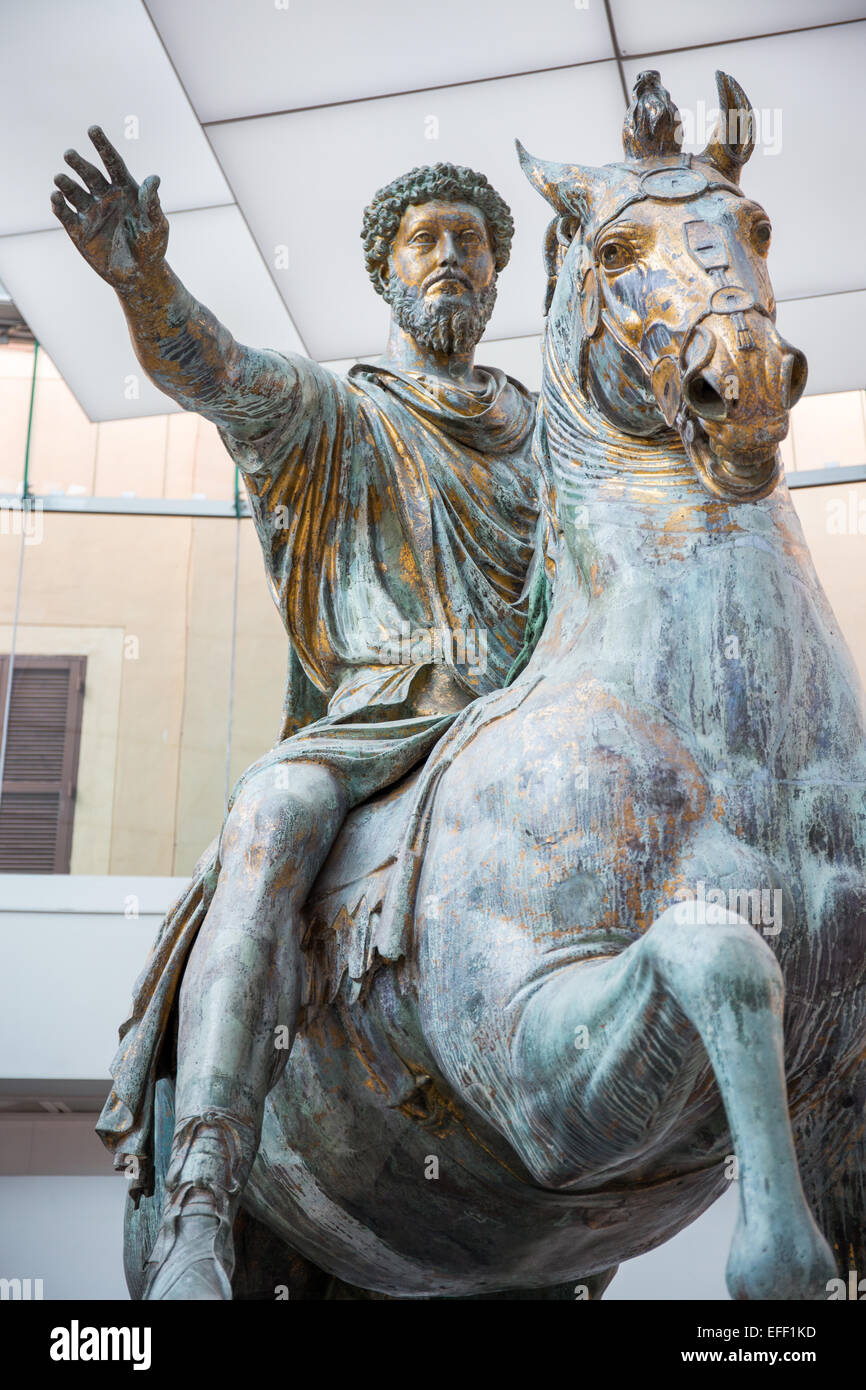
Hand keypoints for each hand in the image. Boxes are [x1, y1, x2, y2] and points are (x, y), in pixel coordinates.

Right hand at [50, 126, 167, 289]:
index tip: (93, 129)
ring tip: (60, 178)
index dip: (102, 146)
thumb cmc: (152, 248)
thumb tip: (154, 178)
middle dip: (79, 164)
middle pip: (89, 174)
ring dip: (66, 184)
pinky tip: (55, 198)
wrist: (139, 276)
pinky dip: (58, 206)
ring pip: (74, 192)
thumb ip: (152, 203)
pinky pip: (66, 215)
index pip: (112, 162)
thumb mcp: (156, 226)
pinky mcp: (78, 231)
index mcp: (124, 189)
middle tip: (69, 154)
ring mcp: (90, 212)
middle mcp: (104, 196)